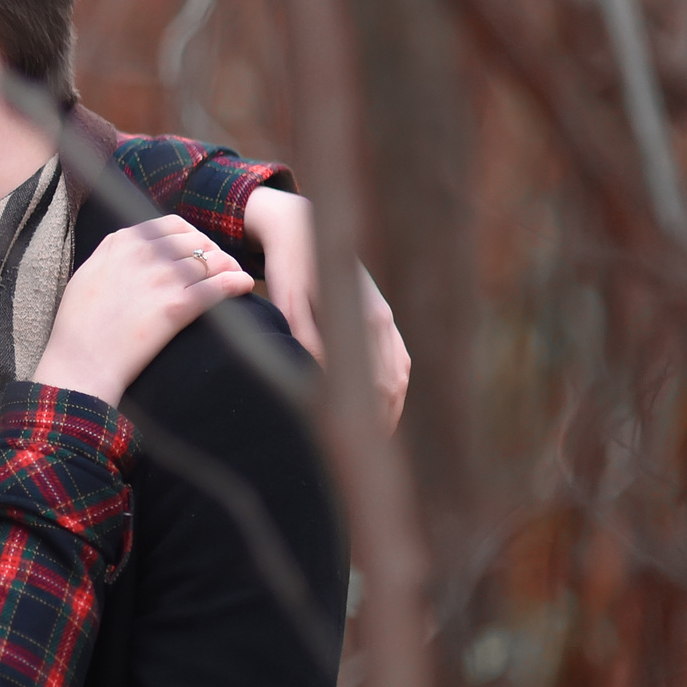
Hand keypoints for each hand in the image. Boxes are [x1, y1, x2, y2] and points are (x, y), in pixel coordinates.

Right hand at [37, 215, 252, 403]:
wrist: (81, 361)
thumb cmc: (79, 324)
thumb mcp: (87, 273)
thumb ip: (111, 252)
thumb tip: (133, 243)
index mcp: (122, 243)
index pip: (172, 225)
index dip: (191, 237)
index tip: (195, 253)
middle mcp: (144, 254)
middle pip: (196, 241)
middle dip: (212, 252)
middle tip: (217, 270)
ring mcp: (162, 279)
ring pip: (212, 260)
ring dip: (228, 266)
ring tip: (233, 277)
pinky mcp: (177, 307)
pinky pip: (219, 286)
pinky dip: (237, 282)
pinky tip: (243, 286)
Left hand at [242, 188, 410, 429]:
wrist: (302, 225)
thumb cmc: (289, 263)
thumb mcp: (288, 297)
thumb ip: (303, 334)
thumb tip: (315, 375)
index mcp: (365, 318)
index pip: (376, 384)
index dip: (368, 420)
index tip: (353, 448)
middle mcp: (383, 320)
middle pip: (392, 386)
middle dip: (380, 425)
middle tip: (362, 461)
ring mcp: (386, 319)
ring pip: (398, 377)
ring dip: (389, 411)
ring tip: (371, 445)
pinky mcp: (381, 318)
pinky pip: (396, 362)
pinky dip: (390, 391)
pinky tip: (377, 412)